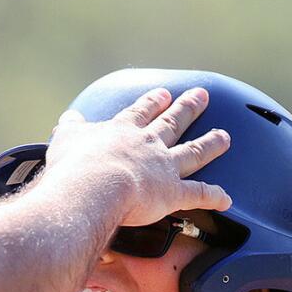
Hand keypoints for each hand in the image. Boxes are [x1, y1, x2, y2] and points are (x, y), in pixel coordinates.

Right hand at [41, 87, 232, 226]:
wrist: (94, 188)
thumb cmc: (75, 166)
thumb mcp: (65, 139)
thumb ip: (70, 128)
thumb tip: (69, 118)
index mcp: (123, 131)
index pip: (140, 112)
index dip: (153, 102)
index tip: (164, 94)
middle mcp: (148, 145)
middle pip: (172, 123)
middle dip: (187, 108)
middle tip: (201, 96)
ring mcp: (164, 168)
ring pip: (193, 152)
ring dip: (211, 143)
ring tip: (225, 136)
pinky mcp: (173, 193)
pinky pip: (198, 194)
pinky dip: (214, 196)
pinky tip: (227, 198)